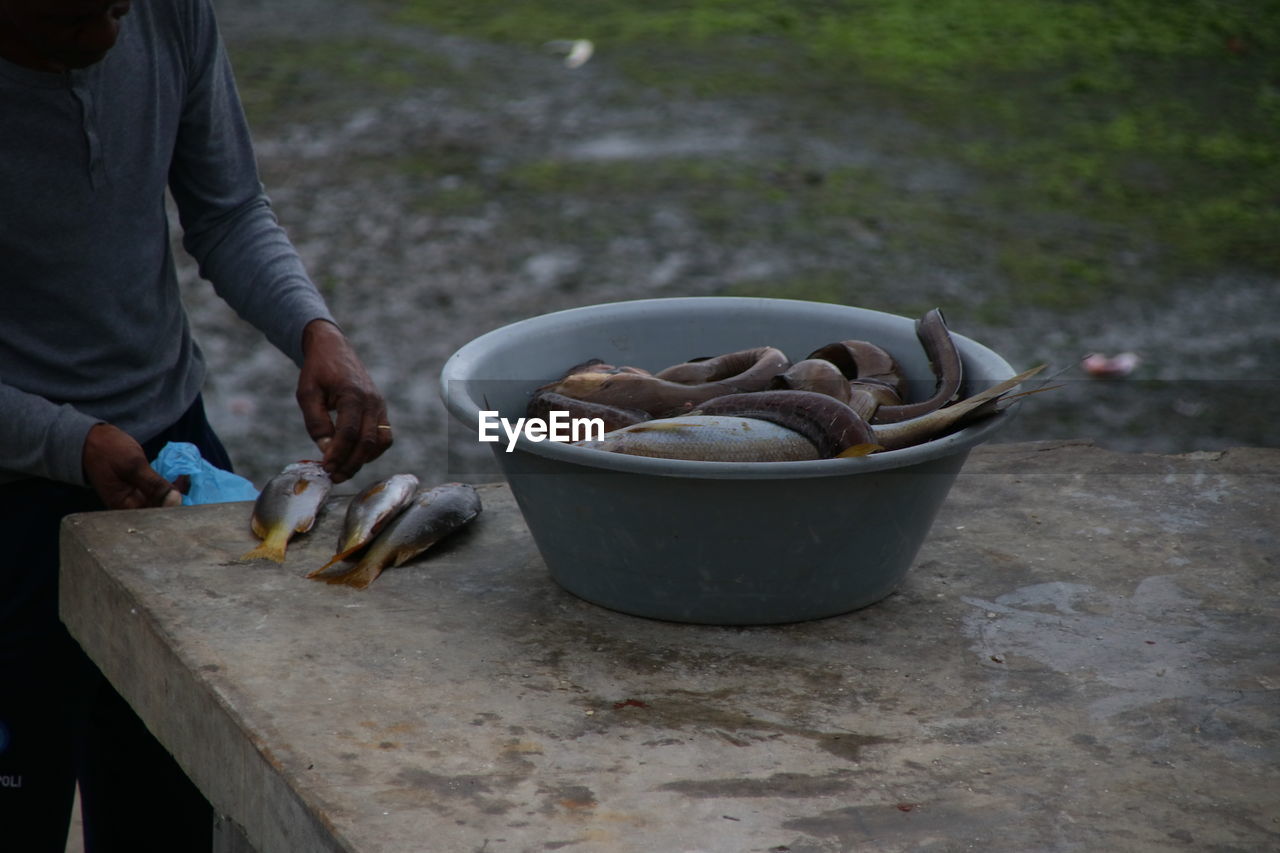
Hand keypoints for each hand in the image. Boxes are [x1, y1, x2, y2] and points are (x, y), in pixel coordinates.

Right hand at [82, 424, 182, 509]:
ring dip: (175, 492)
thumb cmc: (108, 450)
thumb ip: (154, 485)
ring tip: (187, 479)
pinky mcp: (138, 490)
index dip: (176, 509)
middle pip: (159, 511)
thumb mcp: (133, 465)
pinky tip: (180, 478)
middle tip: (191, 483)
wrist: (90, 439)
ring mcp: (134, 499)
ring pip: (160, 502)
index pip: (156, 517)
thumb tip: (176, 501)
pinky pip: (157, 493)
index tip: (191, 495)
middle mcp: (129, 508)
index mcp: (124, 507)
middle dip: (178, 500)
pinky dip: (169, 487)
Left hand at [296, 319, 391, 482]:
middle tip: (333, 476)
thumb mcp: (307, 393)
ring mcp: (380, 406)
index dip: (338, 454)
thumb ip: (316, 422)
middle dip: (350, 463)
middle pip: (367, 442)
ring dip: (362, 460)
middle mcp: (372, 401)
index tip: (325, 467)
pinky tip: (354, 457)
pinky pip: (384, 437)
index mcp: (353, 394)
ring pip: (380, 442)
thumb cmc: (317, 370)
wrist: (334, 349)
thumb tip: (326, 449)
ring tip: (343, 470)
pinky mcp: (381, 410)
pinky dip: (372, 451)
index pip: (349, 432)